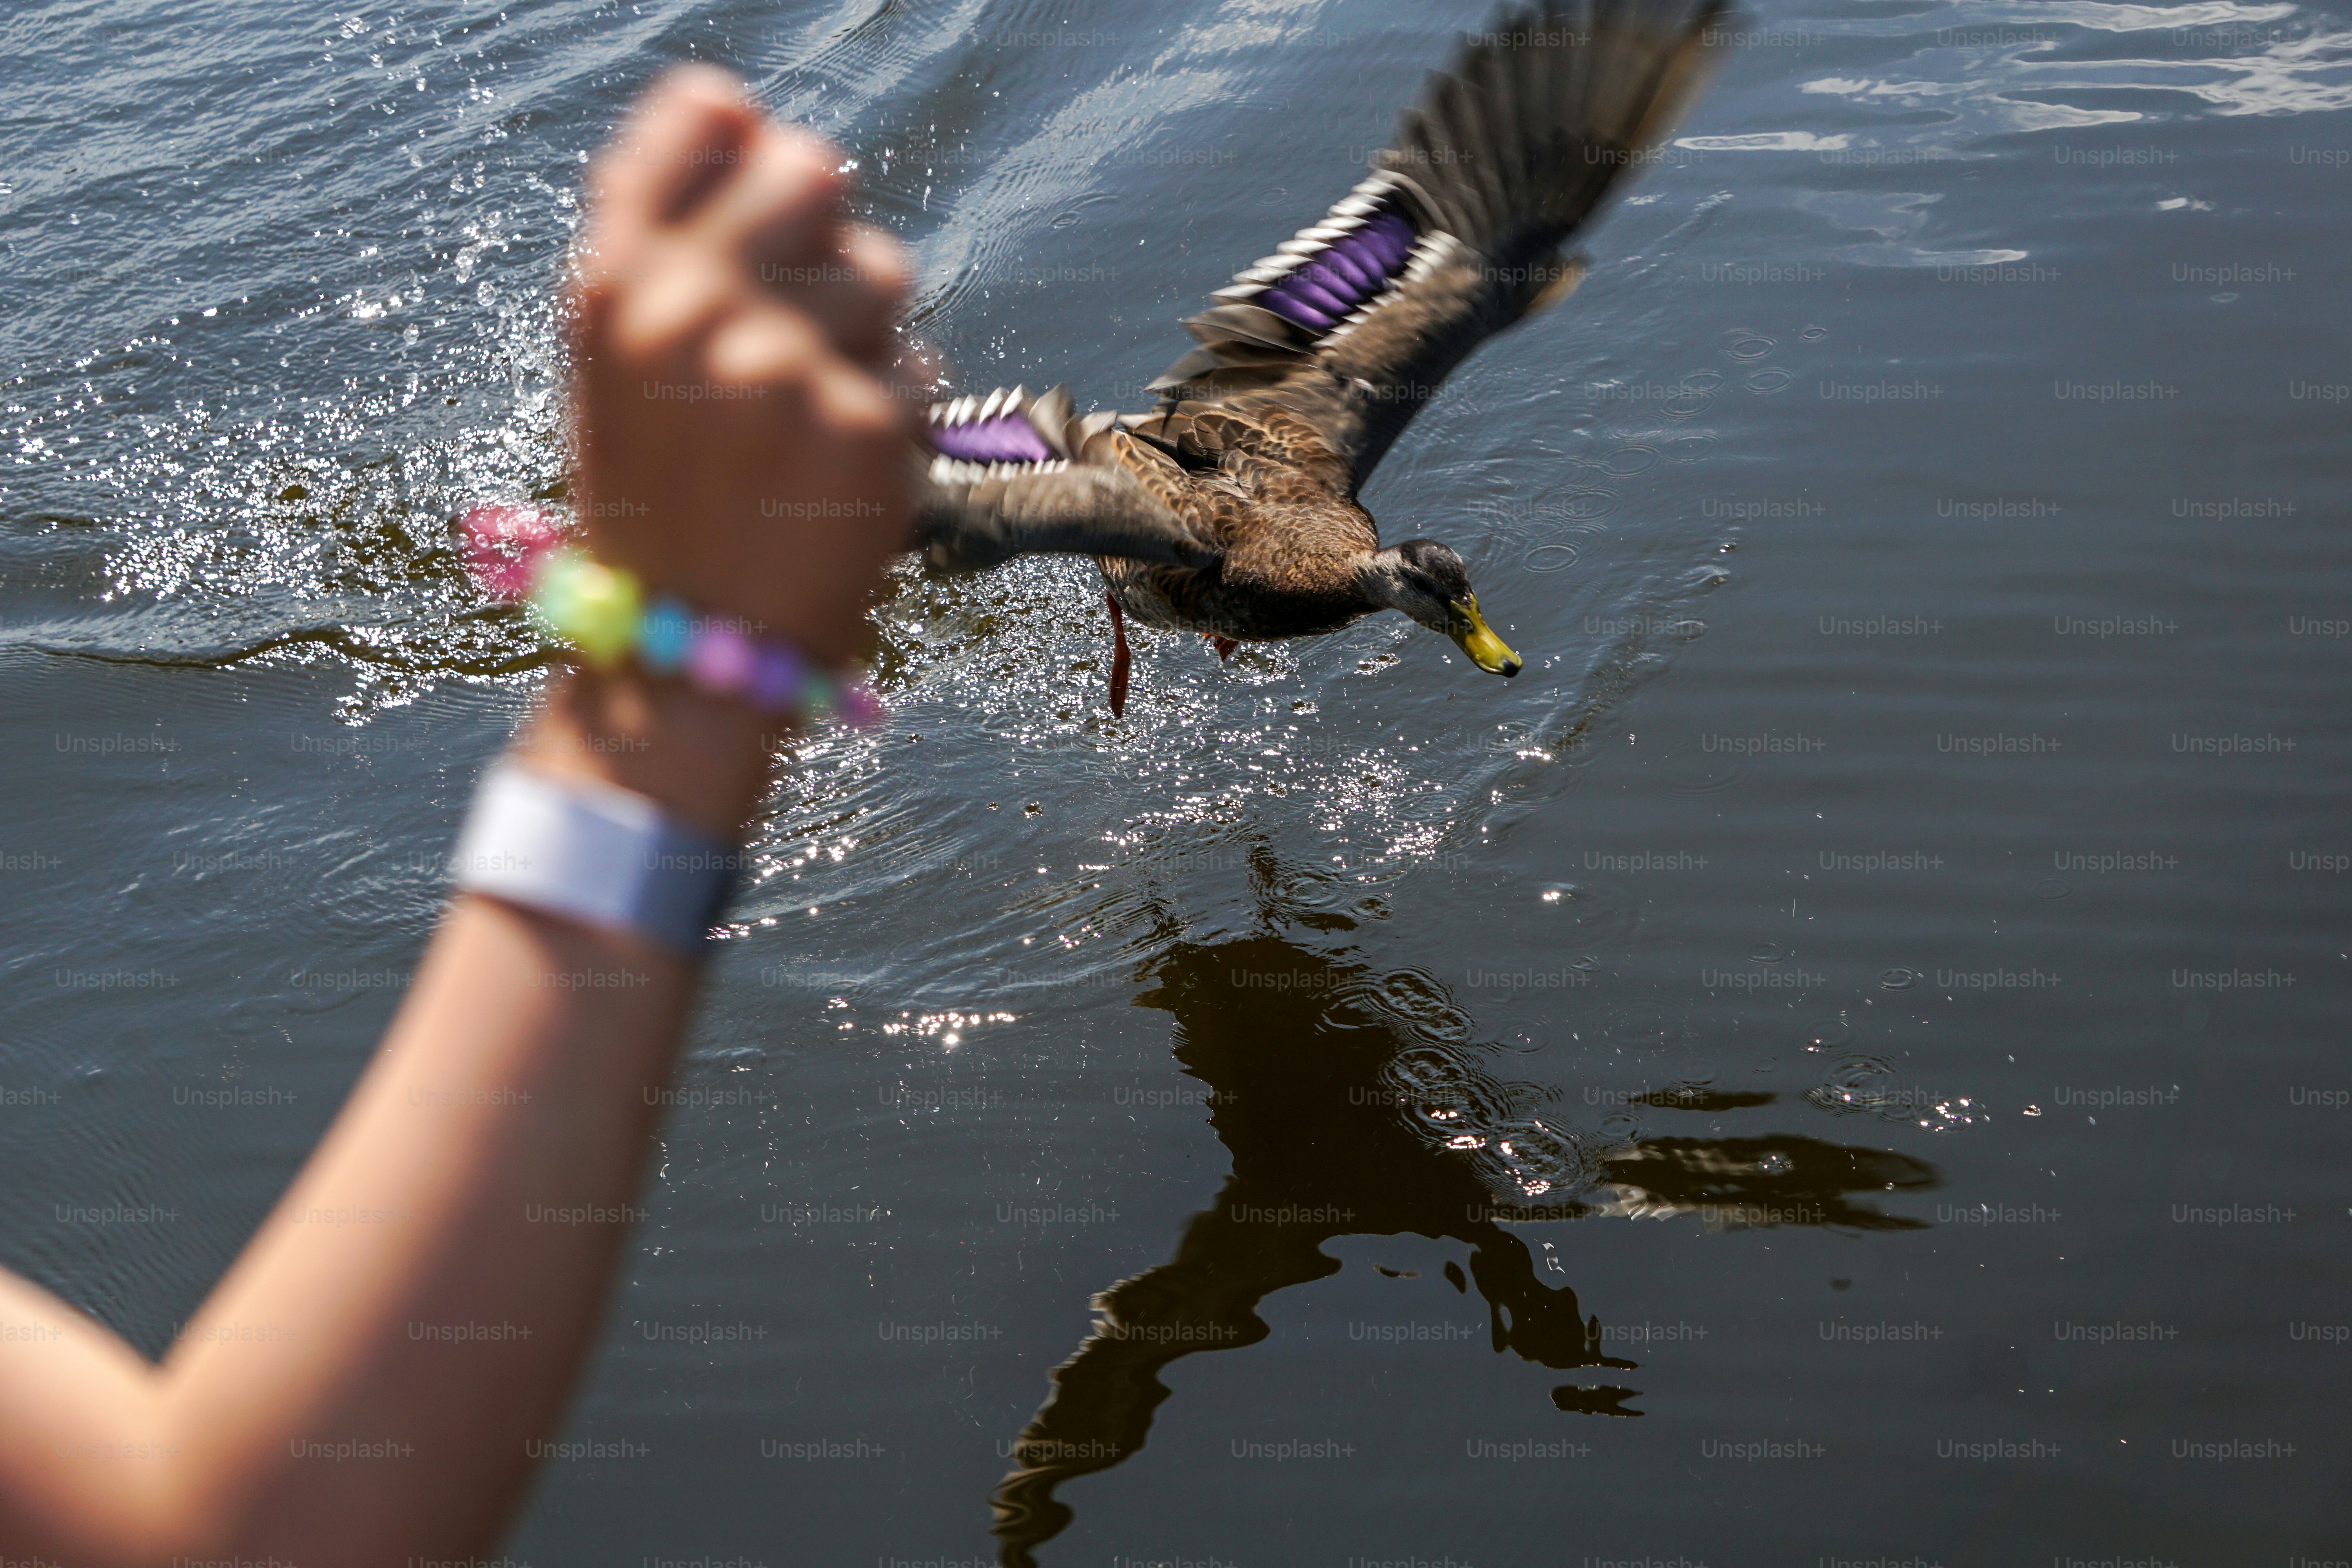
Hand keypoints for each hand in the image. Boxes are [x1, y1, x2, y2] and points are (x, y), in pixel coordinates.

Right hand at [567, 65, 914, 665]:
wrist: (688, 647)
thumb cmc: (660, 499)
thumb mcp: (620, 358)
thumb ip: (669, 240)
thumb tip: (742, 111)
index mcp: (614, 281)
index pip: (704, 115)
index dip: (747, 141)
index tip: (761, 189)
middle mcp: (690, 307)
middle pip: (812, 169)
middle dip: (822, 235)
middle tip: (802, 316)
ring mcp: (781, 365)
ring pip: (883, 271)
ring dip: (863, 332)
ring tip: (805, 416)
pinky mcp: (865, 424)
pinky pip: (917, 369)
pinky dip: (891, 416)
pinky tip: (836, 473)